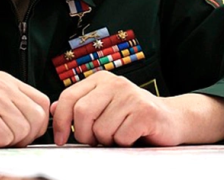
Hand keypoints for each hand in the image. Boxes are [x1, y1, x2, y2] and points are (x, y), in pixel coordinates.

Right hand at [0, 71, 49, 147]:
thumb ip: (13, 109)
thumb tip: (43, 126)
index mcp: (5, 80)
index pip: (42, 103)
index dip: (35, 124)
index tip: (19, 135)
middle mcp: (1, 84)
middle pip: (38, 118)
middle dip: (23, 137)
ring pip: (23, 131)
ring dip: (4, 142)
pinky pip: (6, 139)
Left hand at [50, 71, 223, 145]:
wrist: (171, 119)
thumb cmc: (133, 116)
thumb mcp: (103, 106)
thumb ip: (79, 105)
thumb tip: (52, 108)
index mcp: (100, 80)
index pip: (68, 97)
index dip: (60, 121)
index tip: (60, 139)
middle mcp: (115, 83)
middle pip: (82, 113)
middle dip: (84, 134)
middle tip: (95, 141)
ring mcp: (131, 96)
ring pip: (101, 129)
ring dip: (107, 140)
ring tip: (119, 135)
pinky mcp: (145, 112)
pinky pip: (120, 137)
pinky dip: (123, 143)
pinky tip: (133, 136)